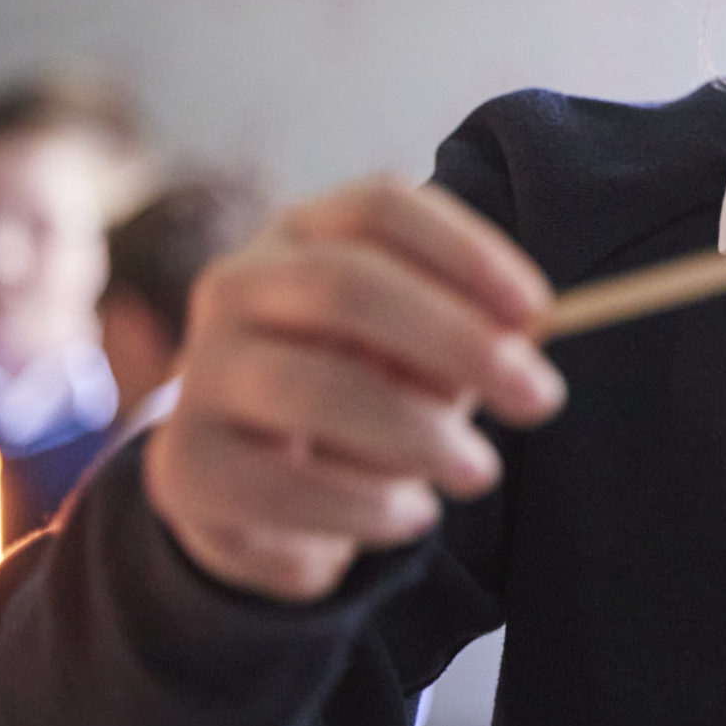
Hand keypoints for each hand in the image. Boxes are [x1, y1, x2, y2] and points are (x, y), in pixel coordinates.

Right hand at [143, 179, 565, 601]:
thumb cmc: (360, 386)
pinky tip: (412, 516)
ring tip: (478, 471)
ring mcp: (204, 374)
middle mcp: (238, 285)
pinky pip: (280, 486)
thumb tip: (524, 339)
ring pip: (316, 388)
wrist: (251, 484)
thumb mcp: (417, 349)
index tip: (540, 313)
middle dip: (458, 341)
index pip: (381, 208)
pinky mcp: (185, 468)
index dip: (467, 252)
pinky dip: (364, 506)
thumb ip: (463, 334)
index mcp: (303, 233)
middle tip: (540, 398)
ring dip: (417, 433)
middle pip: (348, 286)